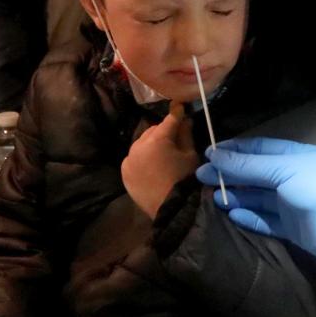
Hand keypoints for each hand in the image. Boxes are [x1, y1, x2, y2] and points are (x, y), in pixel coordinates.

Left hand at [121, 102, 198, 219]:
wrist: (172, 209)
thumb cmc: (185, 179)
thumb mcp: (190, 155)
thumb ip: (185, 134)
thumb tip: (185, 119)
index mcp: (156, 140)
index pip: (169, 121)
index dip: (177, 114)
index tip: (180, 107)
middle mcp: (138, 146)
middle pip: (152, 131)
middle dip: (163, 132)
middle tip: (174, 137)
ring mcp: (129, 160)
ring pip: (141, 144)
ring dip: (151, 144)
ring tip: (162, 153)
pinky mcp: (124, 172)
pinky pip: (134, 158)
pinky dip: (142, 157)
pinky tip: (151, 164)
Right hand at [196, 137, 315, 275]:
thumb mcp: (284, 170)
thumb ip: (250, 166)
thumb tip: (214, 156)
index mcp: (291, 156)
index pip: (256, 149)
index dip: (231, 151)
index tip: (206, 154)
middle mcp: (289, 177)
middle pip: (253, 173)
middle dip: (228, 174)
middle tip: (200, 178)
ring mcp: (290, 203)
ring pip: (257, 198)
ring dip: (236, 196)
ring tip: (212, 197)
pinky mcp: (291, 228)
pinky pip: (265, 220)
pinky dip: (249, 217)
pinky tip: (232, 214)